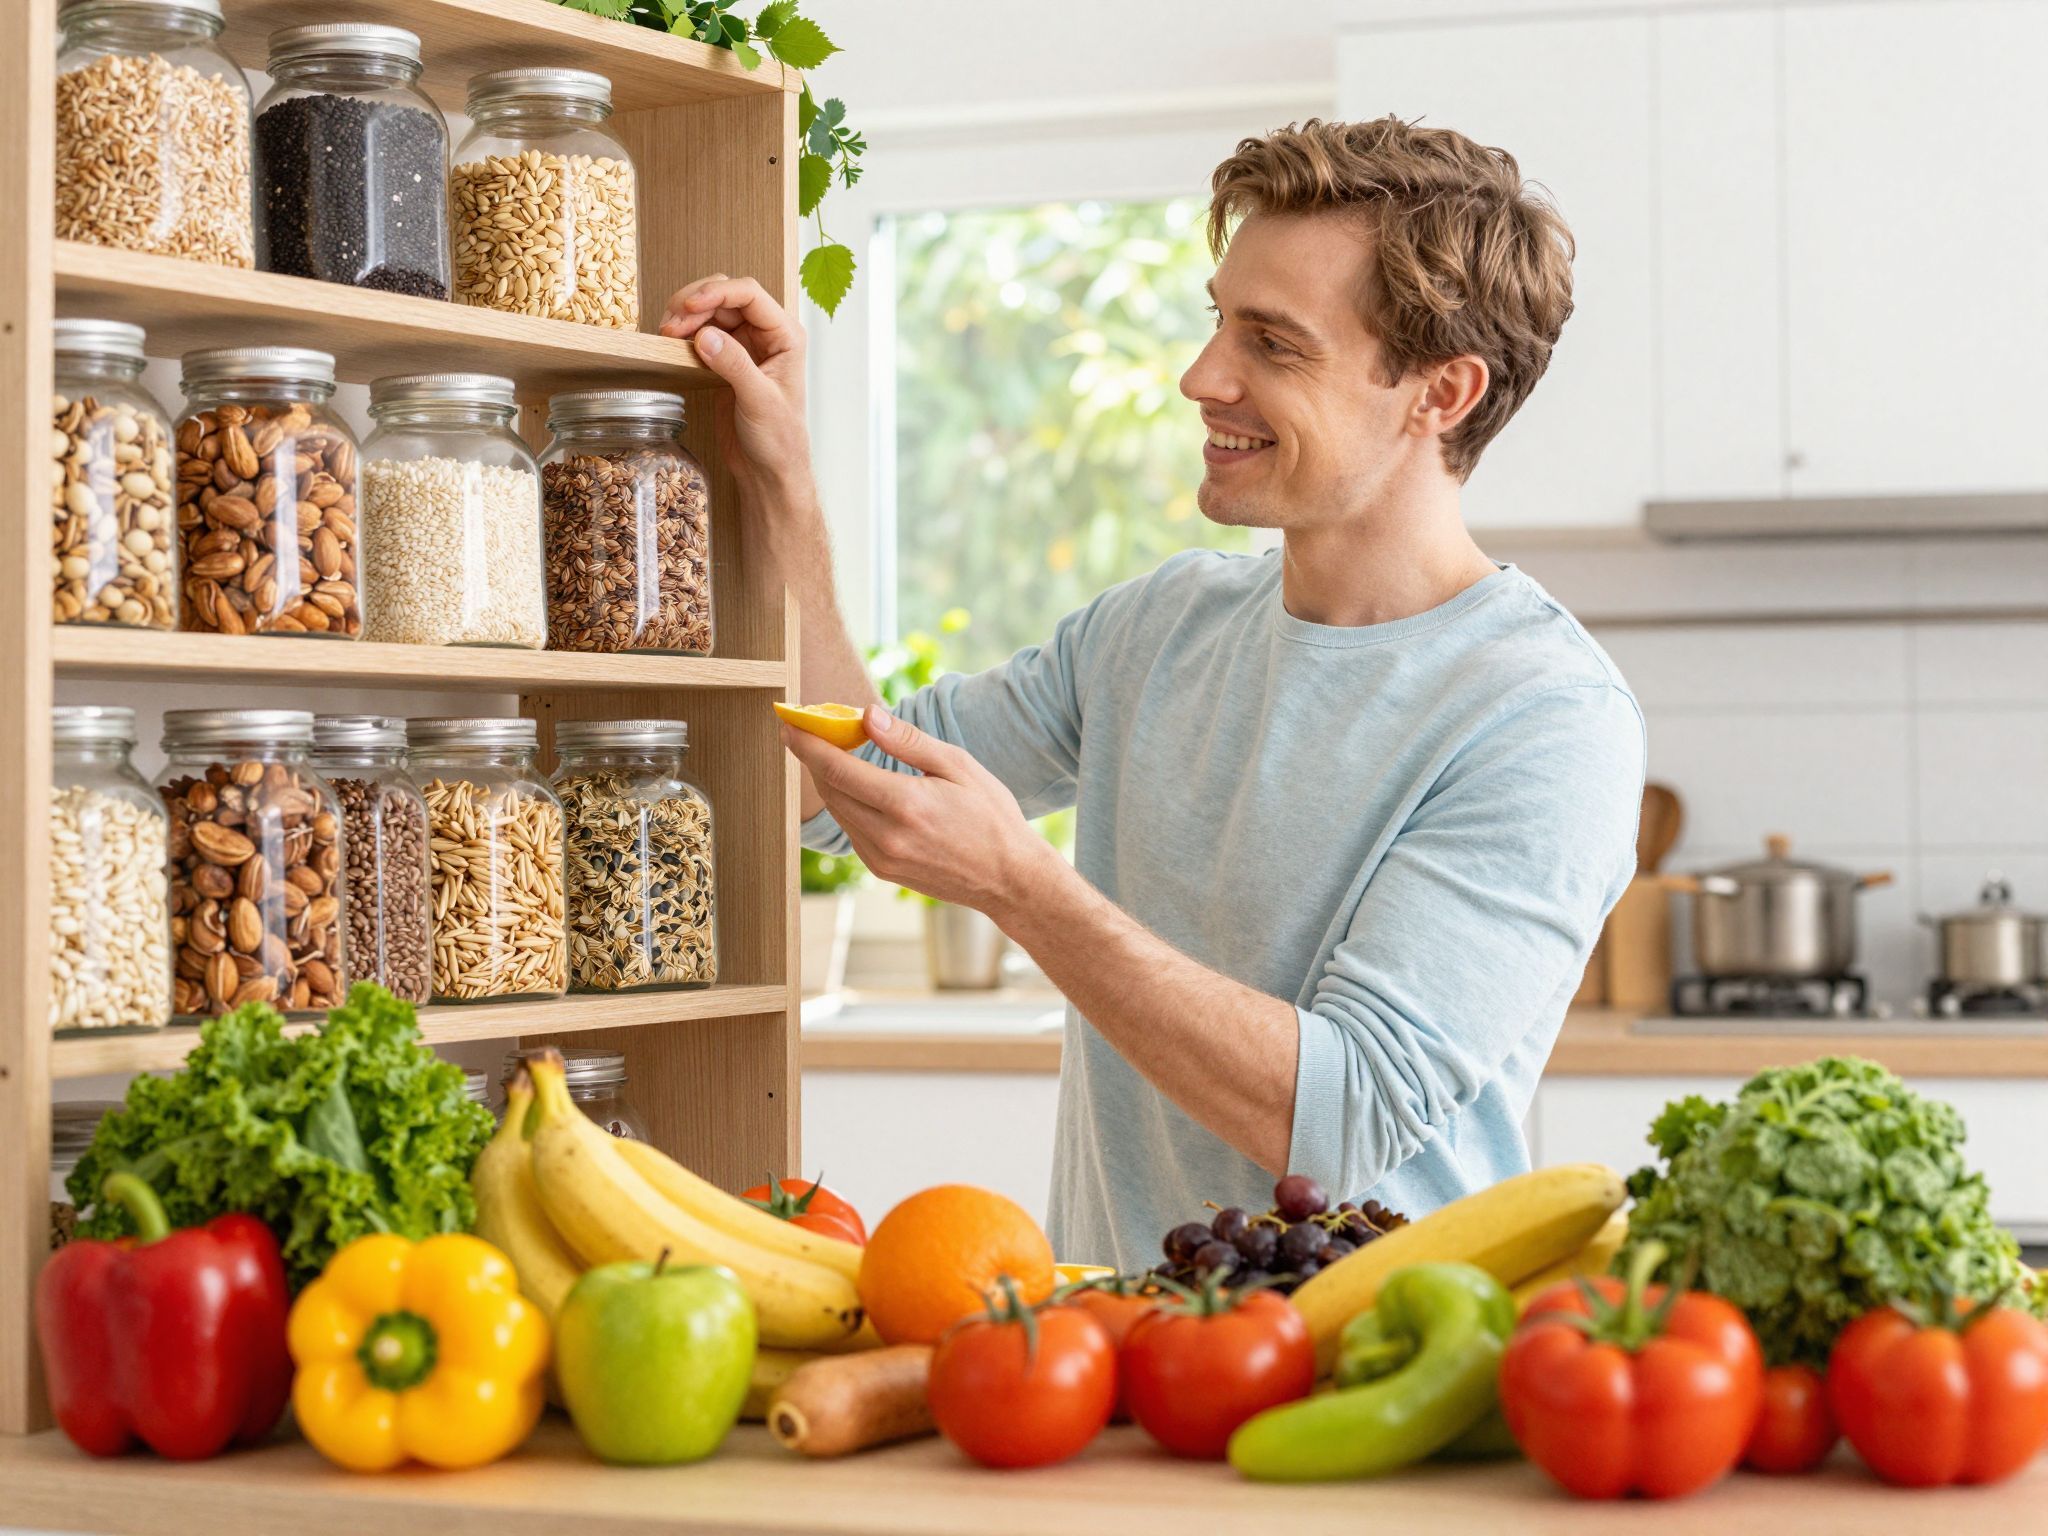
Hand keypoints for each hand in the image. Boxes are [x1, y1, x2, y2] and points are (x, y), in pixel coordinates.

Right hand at [660, 274, 811, 503]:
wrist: (768, 469)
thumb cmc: (778, 439)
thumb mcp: (759, 402)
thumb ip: (735, 366)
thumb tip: (706, 336)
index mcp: (785, 335)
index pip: (750, 294)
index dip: (716, 292)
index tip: (688, 306)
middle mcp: (766, 333)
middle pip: (725, 296)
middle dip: (695, 303)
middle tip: (671, 325)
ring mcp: (744, 344)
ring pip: (710, 311)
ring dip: (685, 315)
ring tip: (667, 332)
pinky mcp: (725, 359)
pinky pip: (702, 332)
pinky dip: (684, 332)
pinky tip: (671, 341)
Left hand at [780, 706, 1063, 919]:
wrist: (1008, 879)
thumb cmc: (991, 817)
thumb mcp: (958, 766)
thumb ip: (908, 741)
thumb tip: (867, 716)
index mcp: (905, 804)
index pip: (836, 769)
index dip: (807, 744)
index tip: (789, 724)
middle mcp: (886, 836)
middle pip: (829, 790)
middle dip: (814, 758)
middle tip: (810, 732)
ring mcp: (882, 858)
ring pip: (837, 811)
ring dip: (829, 781)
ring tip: (835, 754)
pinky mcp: (883, 870)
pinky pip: (852, 830)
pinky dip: (848, 804)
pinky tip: (860, 788)